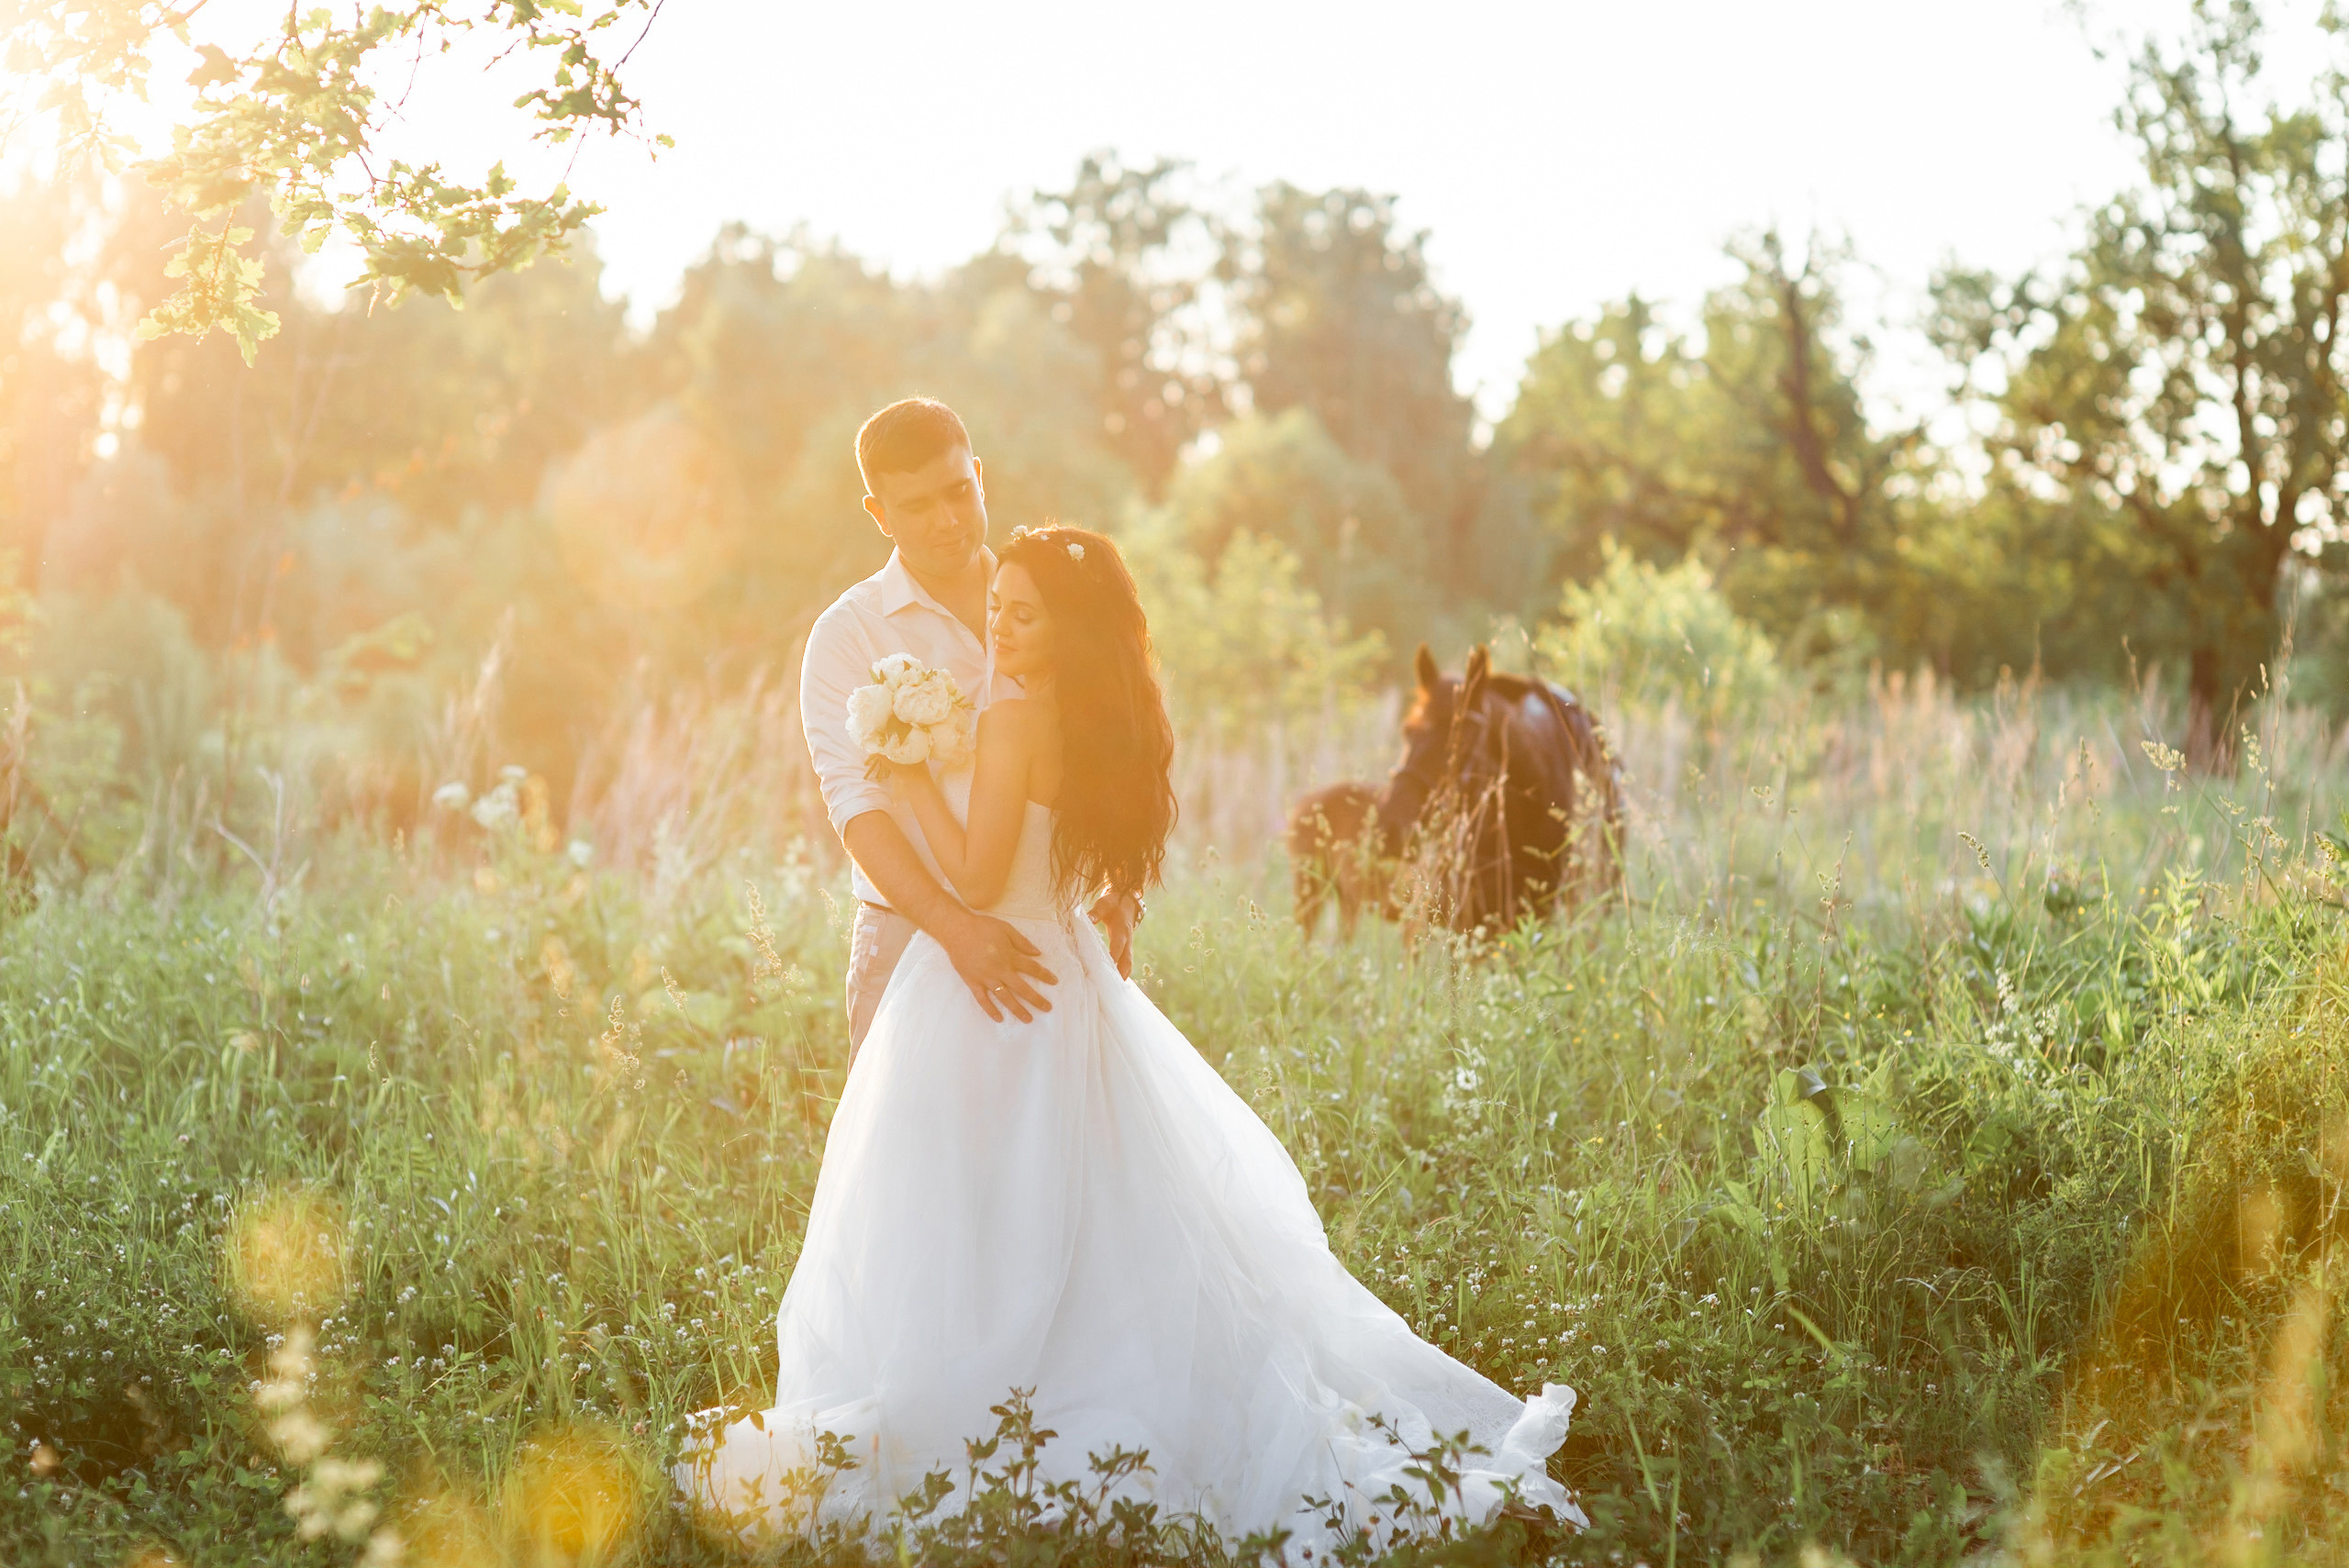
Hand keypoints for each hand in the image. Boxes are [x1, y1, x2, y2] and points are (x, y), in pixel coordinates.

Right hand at [936, 906, 1056, 1021]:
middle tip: (1047, 1008)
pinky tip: (999, 1019)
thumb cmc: (982, 927)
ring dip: (1017, 1009)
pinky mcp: (973, 982)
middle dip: (1036, 999)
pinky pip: (983, 1000)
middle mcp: (1000, 970)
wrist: (956, 930)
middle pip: (1022, 988)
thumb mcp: (1006, 929)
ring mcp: (986, 978)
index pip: (1032, 968)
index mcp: (1009, 956)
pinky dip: (991, 1010)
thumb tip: (1038, 953)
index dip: (1045, 975)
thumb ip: (1022, 942)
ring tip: (1028, 1019)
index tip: (1054, 982)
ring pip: (1005, 998)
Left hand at [1089, 890, 1136, 979]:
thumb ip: (1096, 912)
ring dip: (1122, 976)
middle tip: (1110, 987)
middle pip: (1127, 960)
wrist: (1127, 903)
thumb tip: (1088, 919)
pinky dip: (1122, 974)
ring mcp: (1129, 946)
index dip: (1114, 957)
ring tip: (1111, 990)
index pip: (1118, 946)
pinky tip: (1113, 984)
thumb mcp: (1104, 904)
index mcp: (1122, 930)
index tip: (1107, 967)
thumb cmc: (1113, 904)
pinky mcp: (1126, 950)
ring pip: (1128, 965)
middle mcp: (1128, 941)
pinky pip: (1126, 964)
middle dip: (1120, 974)